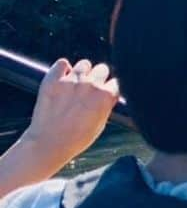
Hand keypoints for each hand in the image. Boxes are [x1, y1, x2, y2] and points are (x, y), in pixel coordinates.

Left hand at [21, 58, 118, 174]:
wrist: (49, 144)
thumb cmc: (76, 139)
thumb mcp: (101, 124)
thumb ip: (106, 105)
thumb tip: (108, 94)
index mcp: (105, 96)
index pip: (116, 82)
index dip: (110, 90)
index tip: (105, 95)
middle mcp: (91, 84)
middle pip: (102, 69)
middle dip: (98, 78)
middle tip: (90, 90)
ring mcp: (71, 80)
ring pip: (84, 64)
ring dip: (82, 73)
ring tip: (76, 85)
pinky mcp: (53, 79)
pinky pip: (62, 63)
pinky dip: (63, 69)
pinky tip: (62, 79)